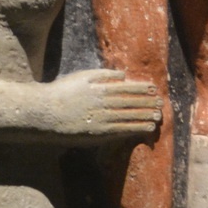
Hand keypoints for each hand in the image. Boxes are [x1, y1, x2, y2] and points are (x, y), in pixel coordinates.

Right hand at [44, 70, 160, 143]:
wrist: (46, 114)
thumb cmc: (62, 93)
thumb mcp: (82, 77)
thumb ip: (103, 74)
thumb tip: (123, 75)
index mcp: (101, 87)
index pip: (127, 88)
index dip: (143, 89)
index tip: (155, 89)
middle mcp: (105, 102)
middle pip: (132, 102)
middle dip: (148, 102)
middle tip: (161, 103)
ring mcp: (103, 118)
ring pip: (130, 116)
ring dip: (146, 115)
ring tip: (158, 116)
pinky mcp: (100, 133)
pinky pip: (123, 130)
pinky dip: (137, 128)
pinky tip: (147, 128)